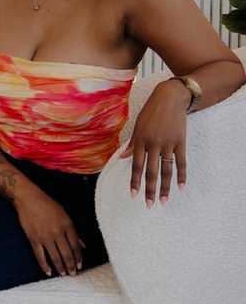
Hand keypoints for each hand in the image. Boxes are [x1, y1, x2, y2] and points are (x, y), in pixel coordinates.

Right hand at [14, 189, 83, 275]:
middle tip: (73, 273)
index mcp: (67, 225)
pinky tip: (49, 272)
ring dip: (61, 267)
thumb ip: (74, 231)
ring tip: (64, 274)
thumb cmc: (48, 205)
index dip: (79, 257)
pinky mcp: (34, 239)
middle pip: (67, 253)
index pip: (75, 246)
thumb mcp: (65, 215)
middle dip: (71, 265)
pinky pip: (40, 256)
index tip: (80, 265)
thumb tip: (82, 245)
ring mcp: (45, 237)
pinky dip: (44, 265)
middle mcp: (57, 232)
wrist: (28, 199)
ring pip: (55, 257)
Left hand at [119, 79, 189, 207]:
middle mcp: (153, 144)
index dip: (135, 181)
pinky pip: (181, 162)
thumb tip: (123, 157)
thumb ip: (131, 143)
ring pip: (166, 170)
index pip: (136, 166)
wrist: (170, 98)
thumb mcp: (137, 125)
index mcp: (140, 141)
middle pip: (151, 171)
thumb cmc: (150, 112)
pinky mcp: (180, 142)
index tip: (133, 195)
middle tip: (149, 205)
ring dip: (165, 187)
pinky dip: (181, 175)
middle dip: (149, 189)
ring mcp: (168, 144)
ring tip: (164, 201)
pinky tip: (181, 187)